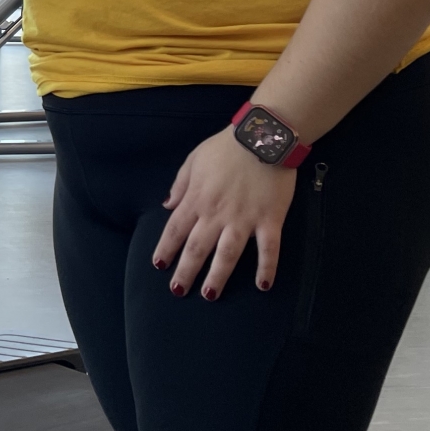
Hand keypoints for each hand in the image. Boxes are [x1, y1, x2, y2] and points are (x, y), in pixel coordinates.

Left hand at [151, 130, 296, 300]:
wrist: (263, 136)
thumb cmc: (226, 147)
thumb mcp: (194, 160)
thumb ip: (180, 185)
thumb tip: (167, 206)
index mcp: (197, 198)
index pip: (175, 230)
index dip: (166, 249)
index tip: (159, 266)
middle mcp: (217, 213)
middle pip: (197, 248)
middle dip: (185, 272)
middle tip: (178, 291)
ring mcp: (244, 219)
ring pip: (227, 254)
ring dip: (217, 276)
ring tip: (210, 294)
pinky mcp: (270, 220)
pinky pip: (268, 249)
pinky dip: (266, 268)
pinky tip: (263, 286)